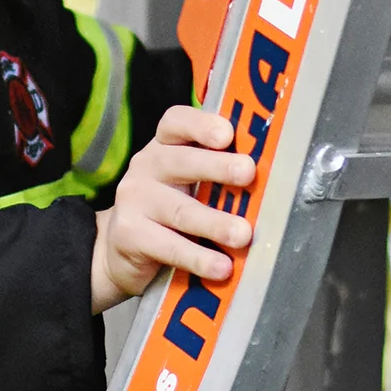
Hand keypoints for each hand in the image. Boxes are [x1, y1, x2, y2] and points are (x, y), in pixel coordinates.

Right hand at [91, 103, 256, 313]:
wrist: (118, 250)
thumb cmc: (167, 210)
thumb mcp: (187, 183)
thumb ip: (218, 176)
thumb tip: (272, 184)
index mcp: (164, 146)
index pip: (176, 123)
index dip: (201, 124)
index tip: (227, 134)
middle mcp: (146, 166)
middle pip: (181, 161)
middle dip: (217, 167)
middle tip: (248, 174)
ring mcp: (135, 200)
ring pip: (181, 210)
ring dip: (215, 223)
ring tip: (243, 235)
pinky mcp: (130, 235)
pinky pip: (170, 247)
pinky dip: (199, 258)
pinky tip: (221, 267)